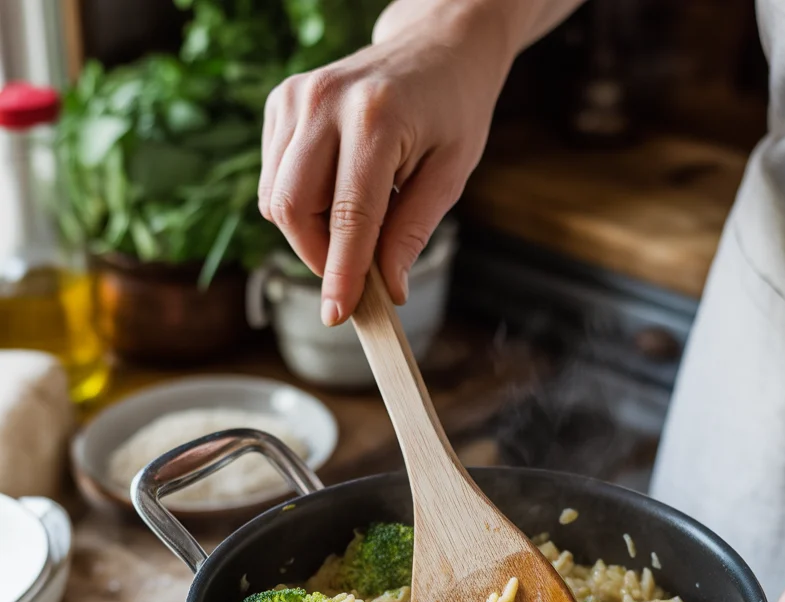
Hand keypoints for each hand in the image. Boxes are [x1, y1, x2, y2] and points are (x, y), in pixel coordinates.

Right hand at [258, 0, 513, 324]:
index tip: (338, 315)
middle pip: (292, 209)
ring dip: (309, 234)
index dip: (341, 273)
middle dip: (318, 256)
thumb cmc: (452, 109)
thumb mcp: (451, 173)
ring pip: (275, 200)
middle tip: (355, 274)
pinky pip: (273, 181)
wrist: (436, 45)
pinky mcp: (281, 103)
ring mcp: (296, 98)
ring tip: (356, 223)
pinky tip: (337, 192)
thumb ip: (414, 231)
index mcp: (376, 117)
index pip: (348, 215)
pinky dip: (299, 206)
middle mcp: (324, 101)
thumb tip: (388, 289)